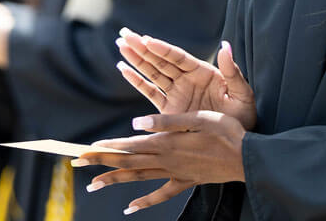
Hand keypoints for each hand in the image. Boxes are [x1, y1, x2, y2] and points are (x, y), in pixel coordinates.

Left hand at [73, 110, 247, 214]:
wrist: (248, 158)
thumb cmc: (226, 132)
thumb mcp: (197, 118)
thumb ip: (166, 121)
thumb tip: (135, 124)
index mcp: (167, 143)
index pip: (130, 145)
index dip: (107, 146)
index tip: (86, 148)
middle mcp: (167, 161)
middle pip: (128, 162)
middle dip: (101, 162)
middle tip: (78, 164)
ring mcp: (175, 174)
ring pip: (139, 178)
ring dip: (114, 180)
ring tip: (93, 185)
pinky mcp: (186, 181)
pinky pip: (161, 194)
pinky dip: (144, 202)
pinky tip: (130, 208)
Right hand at [116, 28, 255, 130]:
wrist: (236, 145)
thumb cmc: (244, 118)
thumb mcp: (242, 95)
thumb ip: (232, 72)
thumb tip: (225, 45)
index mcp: (203, 73)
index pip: (178, 57)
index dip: (162, 49)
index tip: (146, 39)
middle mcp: (187, 80)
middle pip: (160, 61)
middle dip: (142, 48)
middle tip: (124, 34)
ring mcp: (177, 94)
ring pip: (152, 73)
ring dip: (136, 59)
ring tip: (120, 45)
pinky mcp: (170, 110)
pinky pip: (150, 92)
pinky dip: (137, 81)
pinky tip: (123, 69)